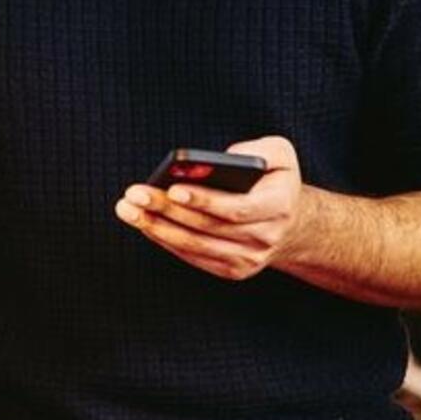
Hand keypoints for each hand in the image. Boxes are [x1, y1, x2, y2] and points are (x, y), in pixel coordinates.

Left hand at [114, 135, 307, 280]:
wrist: (292, 223)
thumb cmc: (277, 180)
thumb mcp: (280, 154)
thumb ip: (258, 149)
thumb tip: (219, 159)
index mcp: (278, 207)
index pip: (235, 209)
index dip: (203, 200)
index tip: (172, 188)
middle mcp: (264, 238)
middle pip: (207, 227)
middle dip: (167, 209)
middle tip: (135, 194)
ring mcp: (248, 259)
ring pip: (195, 245)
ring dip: (158, 227)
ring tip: (129, 209)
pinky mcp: (232, 270)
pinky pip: (193, 256)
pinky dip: (166, 240)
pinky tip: (145, 222)